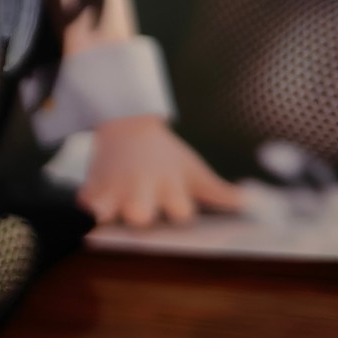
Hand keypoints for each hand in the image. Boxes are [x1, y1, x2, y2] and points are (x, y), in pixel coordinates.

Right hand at [78, 115, 245, 225]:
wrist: (127, 123)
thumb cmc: (165, 155)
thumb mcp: (192, 170)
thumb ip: (219, 193)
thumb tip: (253, 205)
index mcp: (168, 183)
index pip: (180, 210)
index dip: (180, 211)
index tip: (179, 205)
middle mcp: (141, 187)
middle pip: (140, 212)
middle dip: (139, 213)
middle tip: (138, 212)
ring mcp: (114, 186)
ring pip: (106, 207)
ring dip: (105, 211)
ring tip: (104, 214)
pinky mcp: (92, 183)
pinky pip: (84, 199)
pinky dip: (85, 203)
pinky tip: (89, 204)